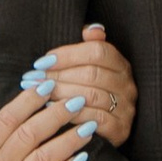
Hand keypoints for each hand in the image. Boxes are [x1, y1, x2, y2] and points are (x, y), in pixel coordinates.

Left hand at [21, 24, 135, 146]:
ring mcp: (126, 107)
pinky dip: (73, 115)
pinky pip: (96, 119)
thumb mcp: (92, 67)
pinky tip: (55, 112)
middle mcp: (127, 84)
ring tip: (39, 94)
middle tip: (33, 79)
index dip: (67, 55)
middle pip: (92, 73)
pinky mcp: (121, 129)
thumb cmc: (92, 92)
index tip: (42, 62)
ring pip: (92, 96)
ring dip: (61, 94)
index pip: (97, 51)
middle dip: (58, 76)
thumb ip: (91, 46)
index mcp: (121, 64)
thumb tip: (91, 30)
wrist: (106, 130)